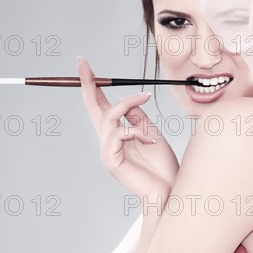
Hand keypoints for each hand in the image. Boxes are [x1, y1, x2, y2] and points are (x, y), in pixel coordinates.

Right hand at [77, 57, 178, 202]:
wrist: (169, 190)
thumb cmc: (162, 165)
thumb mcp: (151, 132)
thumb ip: (137, 118)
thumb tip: (129, 100)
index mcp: (117, 134)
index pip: (100, 106)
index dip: (93, 86)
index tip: (85, 65)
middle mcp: (108, 141)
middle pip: (93, 107)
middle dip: (88, 83)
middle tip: (83, 62)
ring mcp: (107, 151)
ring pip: (110, 116)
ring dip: (129, 103)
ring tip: (147, 99)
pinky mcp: (111, 161)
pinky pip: (120, 134)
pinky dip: (137, 131)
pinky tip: (151, 139)